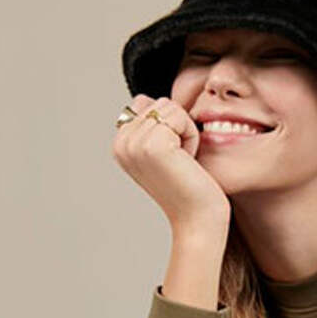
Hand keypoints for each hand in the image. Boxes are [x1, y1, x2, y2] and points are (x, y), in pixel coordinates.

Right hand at [112, 95, 230, 231]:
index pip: (146, 105)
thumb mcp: (163, 152)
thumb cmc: (187, 188)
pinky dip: (192, 137)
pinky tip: (187, 162)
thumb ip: (150, 123)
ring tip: (182, 162)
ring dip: (186, 132)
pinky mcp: (154, 144)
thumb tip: (142, 98)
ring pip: (170, 107)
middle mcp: (121, 143)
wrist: (196, 219)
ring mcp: (134, 143)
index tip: (170, 160)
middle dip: (178, 128)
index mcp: (119, 145)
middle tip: (179, 162)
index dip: (169, 128)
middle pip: (159, 103)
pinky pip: (180, 116)